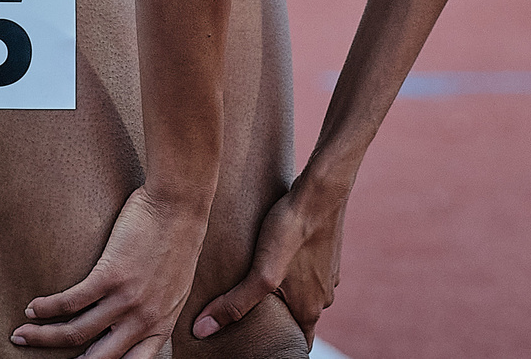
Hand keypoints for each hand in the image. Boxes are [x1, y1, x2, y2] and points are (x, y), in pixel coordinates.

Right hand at [10, 186, 204, 356]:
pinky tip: (33, 308)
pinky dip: (46, 308)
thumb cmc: (180, 239)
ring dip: (42, 337)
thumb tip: (133, 323)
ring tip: (22, 334)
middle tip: (40, 358)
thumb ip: (156, 310)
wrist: (180, 203)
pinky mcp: (111, 275)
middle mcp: (143, 319)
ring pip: (74, 333)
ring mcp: (127, 299)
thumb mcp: (177, 287)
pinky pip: (70, 302)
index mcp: (162, 324)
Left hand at [194, 172, 346, 341]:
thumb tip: (202, 331)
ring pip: (304, 292)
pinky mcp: (328, 250)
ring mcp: (329, 272)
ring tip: (260, 282)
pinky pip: (309, 270)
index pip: (298, 344)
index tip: (259, 347)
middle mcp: (324, 295)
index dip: (278, 348)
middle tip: (252, 313)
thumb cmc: (292, 229)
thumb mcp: (260, 273)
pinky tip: (278, 255)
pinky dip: (294, 269)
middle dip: (278, 318)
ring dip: (286, 291)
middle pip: (298, 317)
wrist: (322, 189)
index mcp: (310, 308)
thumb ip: (233, 305)